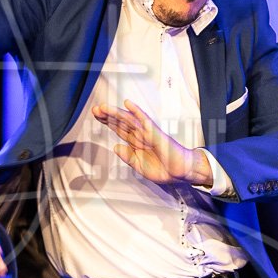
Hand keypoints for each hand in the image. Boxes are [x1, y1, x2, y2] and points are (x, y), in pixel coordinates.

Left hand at [93, 100, 212, 185]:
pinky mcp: (156, 133)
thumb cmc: (164, 169)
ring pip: (129, 120)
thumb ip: (128, 157)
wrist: (181, 173)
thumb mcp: (140, 166)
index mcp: (136, 143)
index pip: (119, 129)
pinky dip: (137, 112)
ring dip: (116, 113)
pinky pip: (145, 121)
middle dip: (108, 116)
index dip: (107, 122)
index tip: (96, 115)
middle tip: (95, 109)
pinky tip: (128, 104)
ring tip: (104, 108)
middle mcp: (140, 135)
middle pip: (121, 123)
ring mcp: (148, 133)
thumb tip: (115, 147)